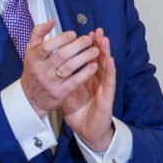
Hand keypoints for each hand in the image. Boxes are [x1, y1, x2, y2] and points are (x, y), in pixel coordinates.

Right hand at [21, 20, 99, 116]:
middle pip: (61, 55)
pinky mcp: (60, 93)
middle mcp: (41, 70)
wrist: (30, 98)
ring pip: (70, 67)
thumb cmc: (33, 70)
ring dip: (85, 57)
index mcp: (33, 58)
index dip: (61, 39)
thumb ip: (38, 34)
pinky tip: (95, 65)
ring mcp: (50, 83)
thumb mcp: (30, 51)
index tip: (73, 34)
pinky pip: (75, 81)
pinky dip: (86, 73)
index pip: (47, 46)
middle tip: (89, 40)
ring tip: (96, 50)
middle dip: (77, 46)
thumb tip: (51, 21)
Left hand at [62, 28, 116, 150]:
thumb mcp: (66, 93)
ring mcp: (104, 89)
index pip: (88, 59)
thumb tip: (52, 69)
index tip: (86, 34)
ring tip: (105, 40)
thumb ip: (62, 80)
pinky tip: (110, 61)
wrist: (88, 132)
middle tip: (97, 31)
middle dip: (98, 44)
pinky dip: (110, 71)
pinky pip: (110, 83)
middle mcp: (97, 82)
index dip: (88, 47)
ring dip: (106, 53)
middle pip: (99, 60)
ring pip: (106, 68)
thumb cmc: (79, 113)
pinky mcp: (108, 98)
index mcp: (87, 79)